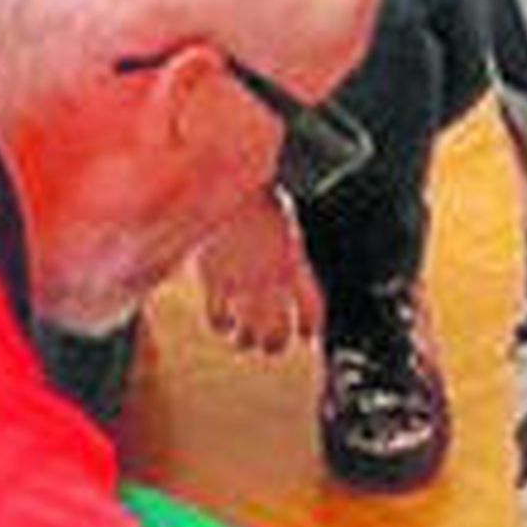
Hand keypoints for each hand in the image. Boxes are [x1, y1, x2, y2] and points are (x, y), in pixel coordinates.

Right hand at [197, 190, 320, 353]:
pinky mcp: (215, 281)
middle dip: (274, 345)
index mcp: (294, 264)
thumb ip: (289, 252)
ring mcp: (242, 283)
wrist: (226, 180)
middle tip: (269, 346)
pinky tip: (221, 321)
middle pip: (278, 335)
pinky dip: (221, 325)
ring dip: (246, 340)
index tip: (306, 336)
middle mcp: (272, 280)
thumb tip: (291, 266)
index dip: (309, 328)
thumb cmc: (254, 196)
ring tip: (241, 338)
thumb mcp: (285, 224)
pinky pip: (219, 320)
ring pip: (248, 335)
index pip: (311, 311)